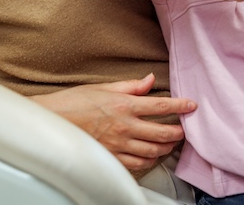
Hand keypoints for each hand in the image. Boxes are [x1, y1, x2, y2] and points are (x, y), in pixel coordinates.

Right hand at [31, 73, 196, 170]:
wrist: (51, 121)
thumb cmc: (74, 101)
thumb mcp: (103, 87)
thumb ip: (131, 86)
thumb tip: (150, 80)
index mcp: (125, 105)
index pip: (161, 105)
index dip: (180, 105)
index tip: (192, 105)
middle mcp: (125, 126)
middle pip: (162, 132)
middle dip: (178, 132)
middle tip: (184, 129)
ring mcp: (119, 144)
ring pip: (153, 150)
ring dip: (166, 148)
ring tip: (171, 143)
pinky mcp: (111, 157)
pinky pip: (137, 163)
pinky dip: (149, 160)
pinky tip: (151, 155)